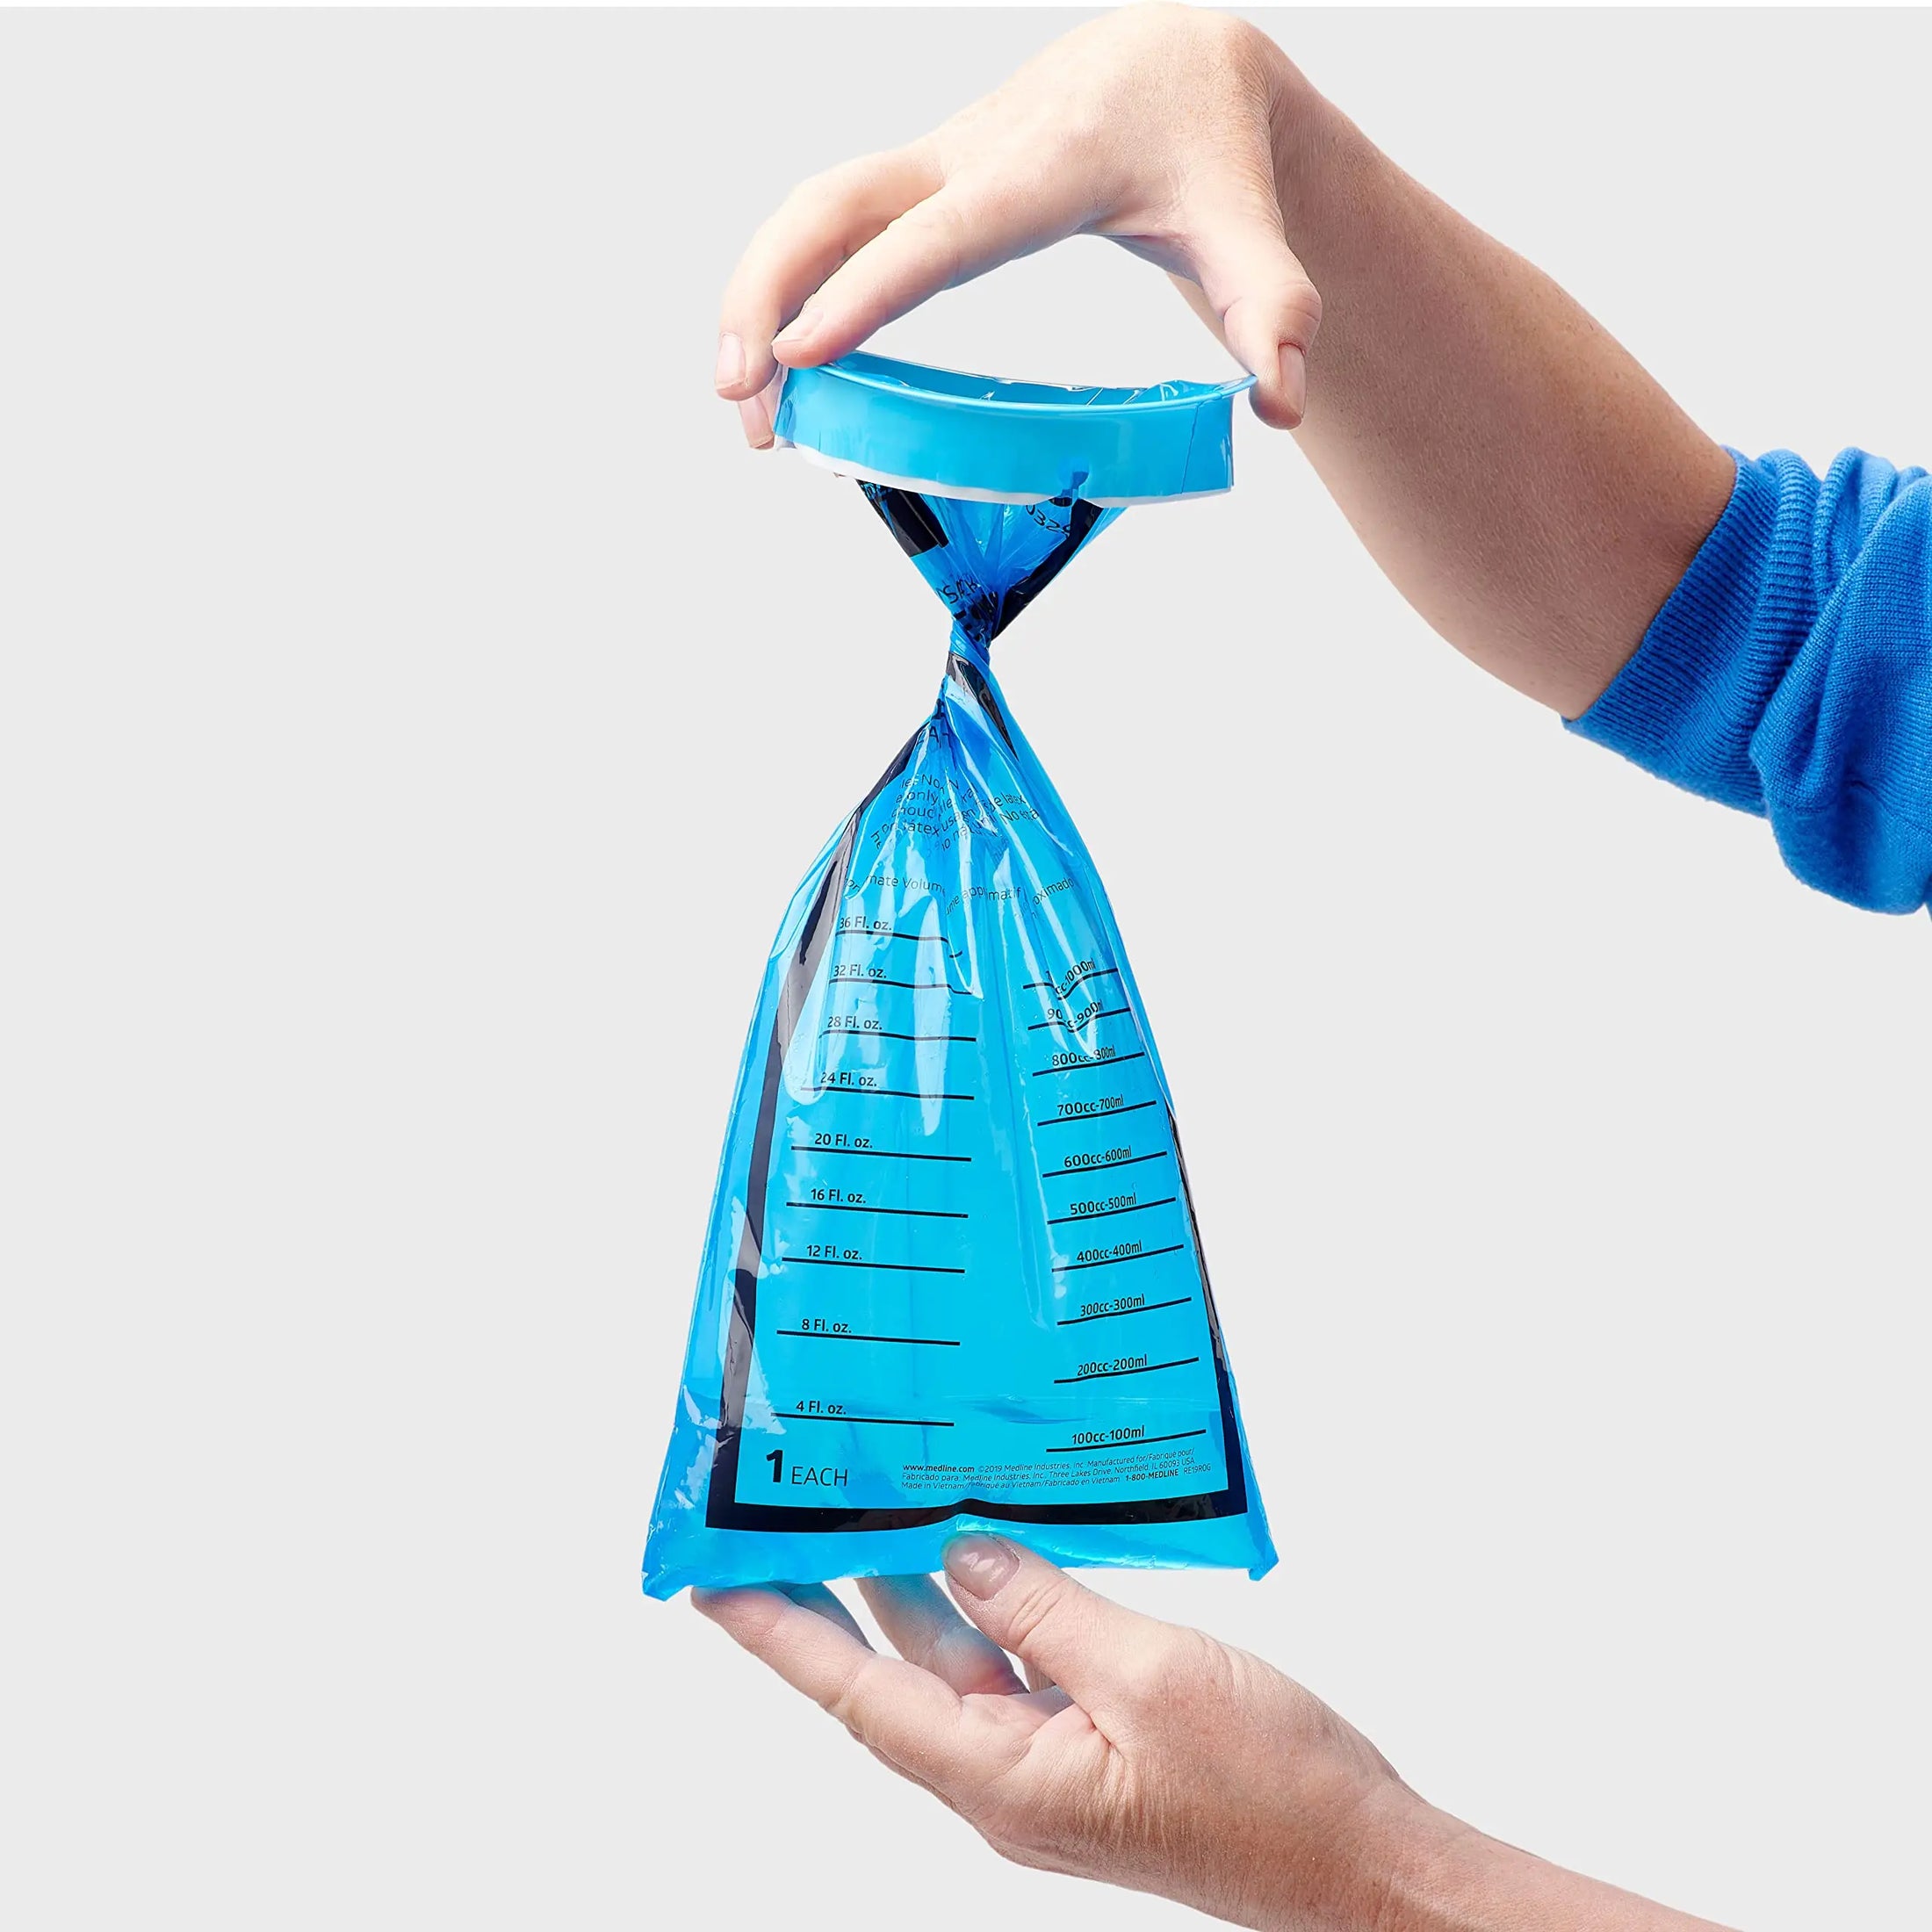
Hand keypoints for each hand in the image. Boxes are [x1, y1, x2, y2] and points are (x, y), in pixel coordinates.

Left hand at [694, 1535, 1423, 1930]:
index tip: (711, 1581)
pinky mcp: (1092, 1745)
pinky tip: (992, 1544)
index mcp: (1001, 1778)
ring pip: (957, 1659)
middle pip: (894, 1671)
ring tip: (867, 1505)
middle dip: (833, 1592)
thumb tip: (966, 1555)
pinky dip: (995, 1601)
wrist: (1361, 1858)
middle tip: (780, 1516)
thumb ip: (1043, 1608)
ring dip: (915, 1586)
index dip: (778, 1633)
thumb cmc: (1271, 1791)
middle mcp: (1008, 1776)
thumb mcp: (1147, 1673)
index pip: (857, 1694)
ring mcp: (1050, 1763)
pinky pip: (1018, 1663)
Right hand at [714, 3, 1319, 445]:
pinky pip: (827, 228)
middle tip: (743, 401)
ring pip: (813, 214)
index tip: (802, 354)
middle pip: (834, 206)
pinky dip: (785, 290)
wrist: (1173, 64)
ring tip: (751, 413)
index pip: (940, 235)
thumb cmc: (1205, 146)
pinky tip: (778, 369)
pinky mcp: (917, 184)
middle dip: (769, 293)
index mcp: (1042, 169)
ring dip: (758, 300)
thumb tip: (1279, 406)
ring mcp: (931, 166)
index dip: (866, 292)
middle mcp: (967, 156)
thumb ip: (1271, 309)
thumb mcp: (1248, 228)